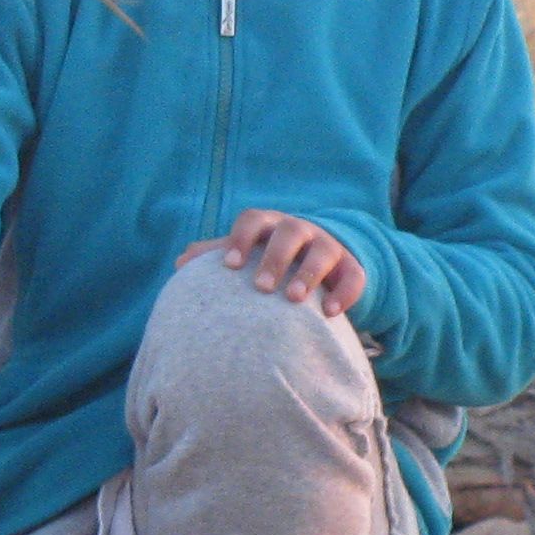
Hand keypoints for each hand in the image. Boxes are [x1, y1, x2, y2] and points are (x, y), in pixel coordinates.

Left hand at [178, 209, 366, 318]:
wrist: (315, 259)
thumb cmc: (264, 258)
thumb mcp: (244, 252)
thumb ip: (215, 256)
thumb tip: (181, 263)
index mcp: (268, 225)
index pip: (253, 220)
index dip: (240, 239)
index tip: (229, 265)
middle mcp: (299, 229)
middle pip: (289, 233)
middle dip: (275, 258)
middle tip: (261, 287)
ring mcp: (328, 246)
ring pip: (323, 251)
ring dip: (308, 274)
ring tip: (294, 299)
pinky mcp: (351, 266)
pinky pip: (354, 276)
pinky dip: (345, 292)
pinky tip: (331, 314)